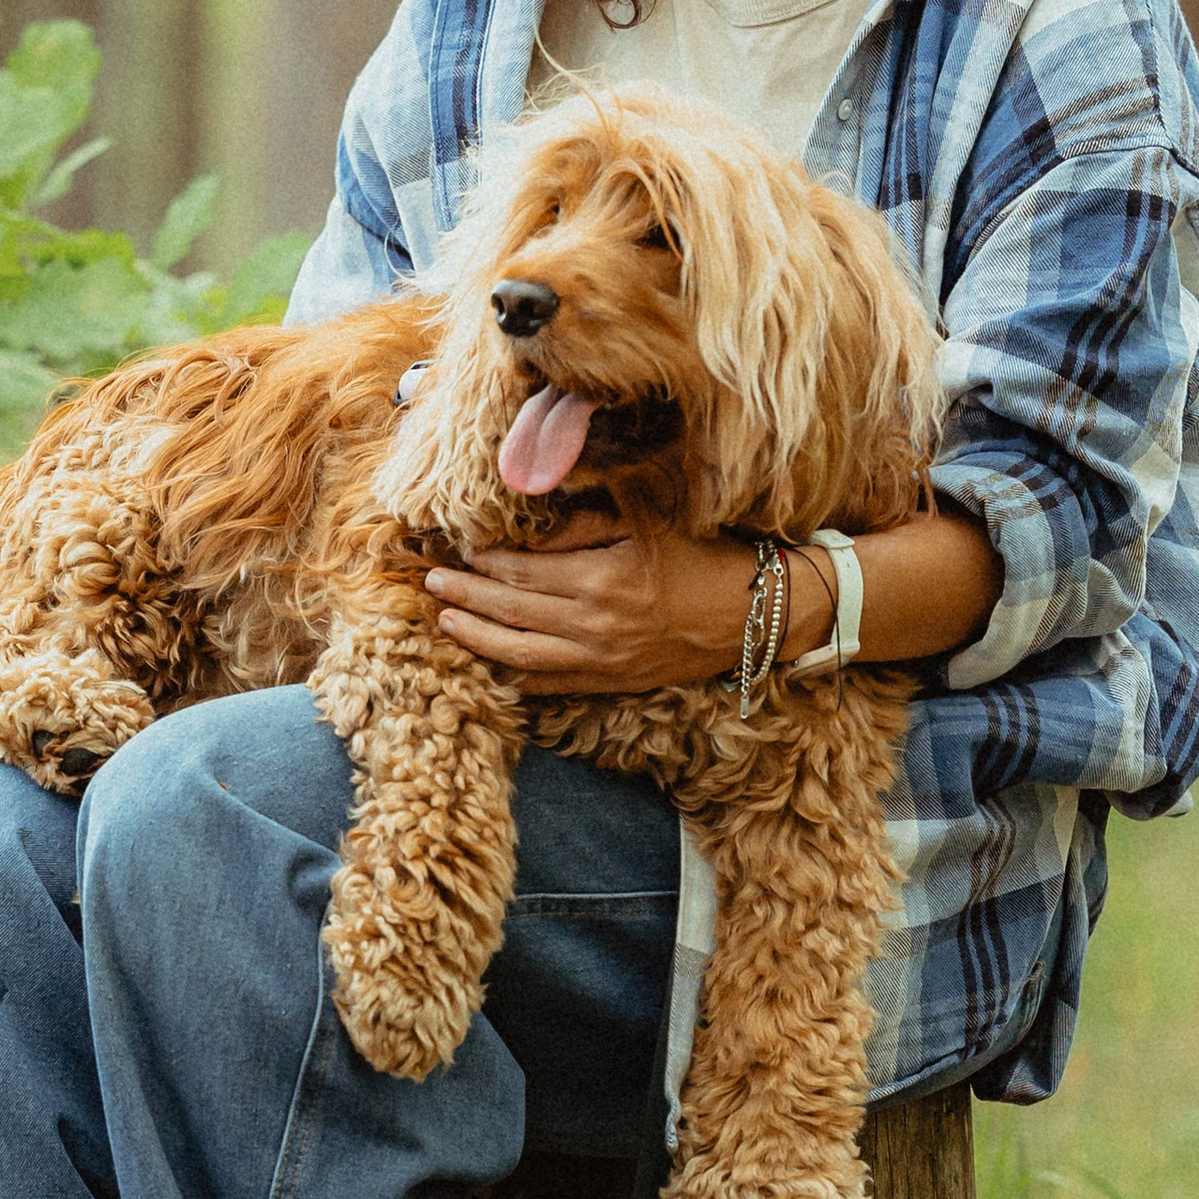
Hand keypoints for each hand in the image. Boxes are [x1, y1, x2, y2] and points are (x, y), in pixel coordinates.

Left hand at [424, 502, 1003, 689]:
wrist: (766, 612)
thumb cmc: (713, 554)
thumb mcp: (653, 518)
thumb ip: (590, 516)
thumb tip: (533, 509)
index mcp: (604, 581)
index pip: (523, 571)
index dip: (483, 560)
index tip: (453, 544)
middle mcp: (598, 628)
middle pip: (513, 614)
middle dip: (467, 597)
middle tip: (431, 583)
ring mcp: (607, 663)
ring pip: (524, 656)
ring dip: (480, 638)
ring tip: (447, 621)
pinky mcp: (620, 683)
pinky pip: (556, 689)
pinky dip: (520, 681)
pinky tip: (495, 670)